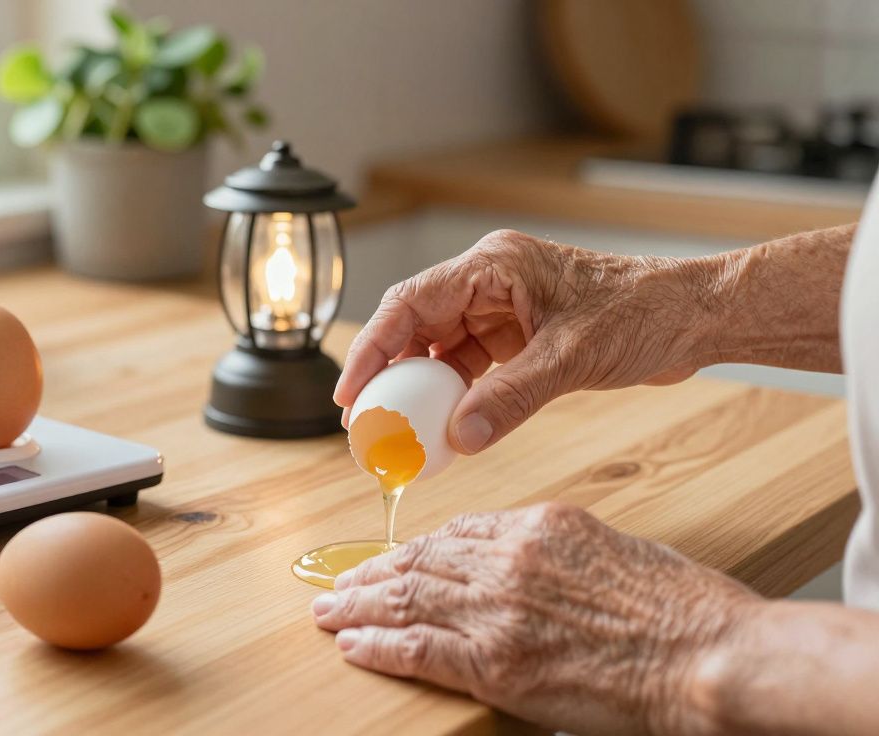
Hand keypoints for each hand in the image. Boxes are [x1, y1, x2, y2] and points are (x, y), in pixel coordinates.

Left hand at [310, 502, 762, 735]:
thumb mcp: (612, 548)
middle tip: (337, 582)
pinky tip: (350, 645)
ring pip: (404, 600)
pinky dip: (377, 647)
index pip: (454, 534)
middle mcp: (506, 560)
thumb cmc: (680, 608)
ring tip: (327, 610)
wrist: (707, 655)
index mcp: (536, 526)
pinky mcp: (494, 663)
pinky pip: (416, 649)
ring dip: (356, 606)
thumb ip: (554, 549)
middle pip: (418, 562)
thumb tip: (519, 558)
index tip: (390, 559)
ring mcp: (496, 611)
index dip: (412, 550)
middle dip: (369, 574)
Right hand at [333, 230, 719, 453]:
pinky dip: (455, 395)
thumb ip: (511, 399)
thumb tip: (458, 438)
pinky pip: (469, 366)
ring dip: (421, 389)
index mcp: (493, 265)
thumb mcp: (572, 359)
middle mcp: (489, 281)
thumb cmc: (644, 314)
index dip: (373, 348)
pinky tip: (445, 426)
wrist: (694, 319)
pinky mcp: (517, 335)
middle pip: (415, 325)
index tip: (351, 394)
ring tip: (400, 431)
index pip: (411, 303)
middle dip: (389, 374)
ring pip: (439, 349)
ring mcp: (502, 308)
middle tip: (366, 422)